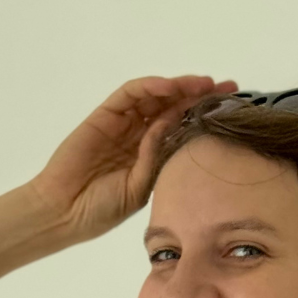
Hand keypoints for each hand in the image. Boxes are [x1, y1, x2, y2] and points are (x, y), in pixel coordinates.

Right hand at [27, 75, 237, 245]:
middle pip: (172, 107)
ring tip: (204, 84)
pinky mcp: (104, 116)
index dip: (205, 118)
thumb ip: (158, 162)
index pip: (181, 129)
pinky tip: (170, 86)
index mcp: (149, 156)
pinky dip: (149, 87)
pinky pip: (129, 95)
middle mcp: (137, 136)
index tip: (233, 111)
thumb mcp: (141, 189)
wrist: (64, 212)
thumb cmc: (100, 210)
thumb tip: (183, 135)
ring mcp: (121, 124)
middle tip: (228, 88)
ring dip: (180, 87)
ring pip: (154, 96)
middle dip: (200, 95)